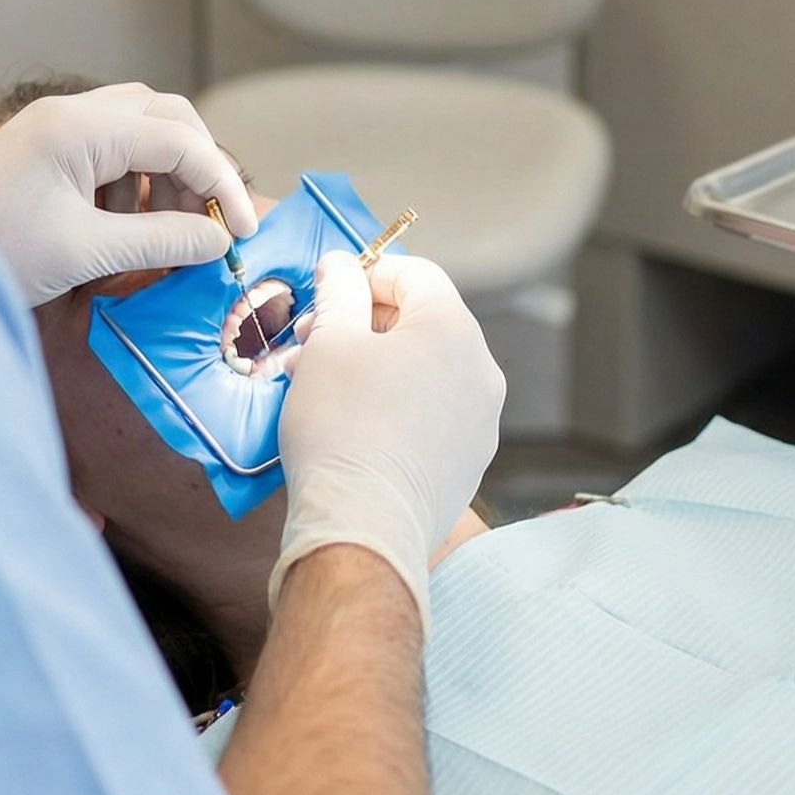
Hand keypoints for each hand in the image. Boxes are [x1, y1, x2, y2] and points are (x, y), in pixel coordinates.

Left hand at [0, 83, 256, 304]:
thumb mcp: (86, 253)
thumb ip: (161, 241)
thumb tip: (218, 241)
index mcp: (81, 128)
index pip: (180, 141)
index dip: (222, 185)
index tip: (243, 233)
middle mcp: (70, 113)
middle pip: (165, 116)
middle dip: (198, 168)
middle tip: (210, 224)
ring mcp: (55, 125)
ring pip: (140, 128)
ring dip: (166, 175)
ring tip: (167, 233)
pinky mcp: (44, 146)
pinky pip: (110, 146)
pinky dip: (133, 182)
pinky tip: (124, 227)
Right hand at [270, 252, 504, 625]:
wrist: (363, 529)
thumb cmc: (342, 427)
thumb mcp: (328, 343)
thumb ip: (339, 292)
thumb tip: (343, 265)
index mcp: (454, 330)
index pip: (415, 273)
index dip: (366, 274)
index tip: (326, 294)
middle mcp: (482, 372)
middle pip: (422, 323)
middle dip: (365, 325)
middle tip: (313, 342)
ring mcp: (481, 422)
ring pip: (426, 372)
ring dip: (377, 367)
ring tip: (326, 387)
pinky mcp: (469, 463)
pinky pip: (432, 415)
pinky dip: (396, 407)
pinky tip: (355, 428)